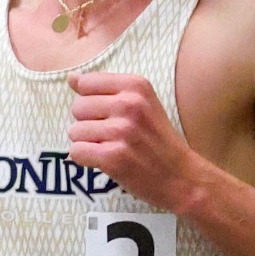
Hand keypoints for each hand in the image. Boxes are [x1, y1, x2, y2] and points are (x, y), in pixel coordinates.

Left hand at [66, 72, 202, 212]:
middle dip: (89, 124)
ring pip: (74, 131)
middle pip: (78, 108)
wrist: (183, 177)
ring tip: (112, 149)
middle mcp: (129, 104)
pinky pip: (76, 152)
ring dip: (88, 143)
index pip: (86, 83)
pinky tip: (107, 161)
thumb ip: (106, 89)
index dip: (92, 102)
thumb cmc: (158, 140)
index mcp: (136, 86)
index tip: (111, 115)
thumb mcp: (142, 104)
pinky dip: (86, 159)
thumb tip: (71, 77)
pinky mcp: (113, 156)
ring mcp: (121, 131)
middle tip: (113, 136)